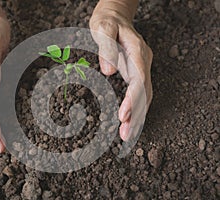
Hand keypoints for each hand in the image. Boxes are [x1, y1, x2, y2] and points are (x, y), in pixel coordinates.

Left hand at [90, 0, 152, 140]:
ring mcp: (141, 67)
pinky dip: (136, 109)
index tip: (123, 116)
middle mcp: (143, 61)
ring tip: (127, 135)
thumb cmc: (107, 21)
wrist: (115, 15)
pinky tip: (130, 121)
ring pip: (145, 96)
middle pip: (145, 92)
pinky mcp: (136, 72)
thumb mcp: (103, 28)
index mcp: (137, 52)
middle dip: (137, 115)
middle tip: (126, 135)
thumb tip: (108, 71)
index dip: (133, 99)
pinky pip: (139, 93)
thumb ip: (106, 47)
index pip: (139, 80)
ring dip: (137, 116)